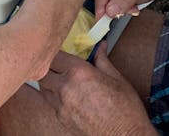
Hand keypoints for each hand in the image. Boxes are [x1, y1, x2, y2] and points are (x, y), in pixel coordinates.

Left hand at [39, 47, 155, 135]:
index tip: (62, 50)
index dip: (56, 51)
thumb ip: (102, 60)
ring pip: (44, 88)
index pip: (54, 55)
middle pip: (43, 72)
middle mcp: (66, 88)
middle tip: (60, 64)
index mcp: (79, 73)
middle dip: (49, 66)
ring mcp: (61, 106)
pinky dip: (55, 97)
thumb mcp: (116, 78)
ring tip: (63, 79)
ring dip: (50, 81)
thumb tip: (101, 47)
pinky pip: (51, 103)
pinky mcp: (62, 119)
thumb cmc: (125, 110)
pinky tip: (68, 95)